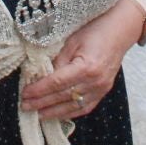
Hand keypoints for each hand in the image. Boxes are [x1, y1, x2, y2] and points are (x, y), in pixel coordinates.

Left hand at [20, 0, 142, 122]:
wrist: (121, 30)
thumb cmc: (95, 29)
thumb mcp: (72, 40)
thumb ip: (58, 60)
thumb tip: (42, 76)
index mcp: (86, 67)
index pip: (57, 83)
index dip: (39, 90)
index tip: (24, 94)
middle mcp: (95, 82)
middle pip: (63, 97)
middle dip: (42, 103)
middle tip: (25, 107)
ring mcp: (101, 89)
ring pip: (73, 106)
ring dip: (54, 112)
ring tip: (37, 114)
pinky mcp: (104, 91)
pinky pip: (85, 107)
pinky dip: (70, 112)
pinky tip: (57, 114)